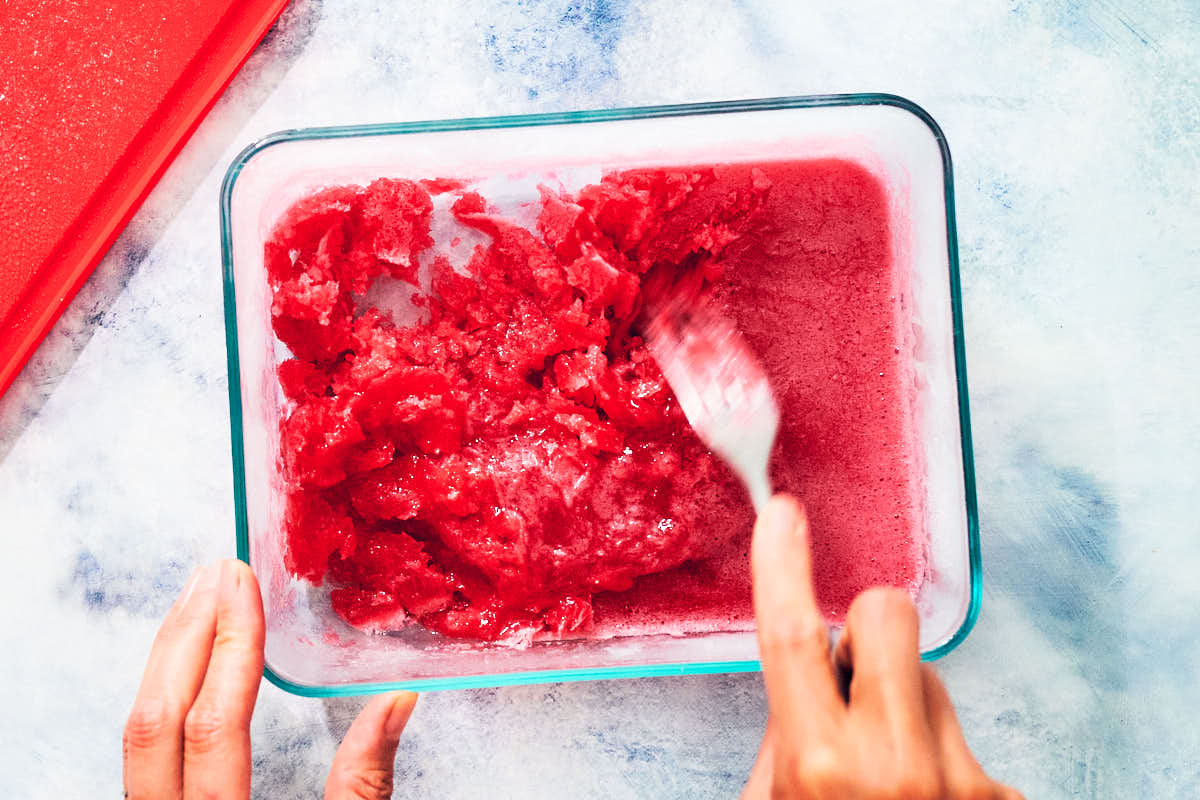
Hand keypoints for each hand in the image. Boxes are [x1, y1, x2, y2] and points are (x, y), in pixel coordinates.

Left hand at [122, 558, 417, 798]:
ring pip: (138, 730)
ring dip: (170, 655)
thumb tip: (396, 701)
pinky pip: (146, 742)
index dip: (229, 645)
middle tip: (215, 572)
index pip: (210, 724)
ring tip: (198, 597)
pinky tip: (189, 657)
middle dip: (187, 634)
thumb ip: (362, 784)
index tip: (241, 581)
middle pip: (156, 718)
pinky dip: (167, 687)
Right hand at [742, 497, 1022, 799]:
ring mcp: (958, 780)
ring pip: (930, 680)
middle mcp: (894, 766)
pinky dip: (940, 761)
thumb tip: (811, 674)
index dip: (783, 566)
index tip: (782, 515)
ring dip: (907, 710)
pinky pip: (962, 737)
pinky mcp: (1001, 795)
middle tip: (855, 678)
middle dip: (868, 626)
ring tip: (889, 778)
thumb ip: (784, 737)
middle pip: (887, 616)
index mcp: (821, 765)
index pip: (794, 638)